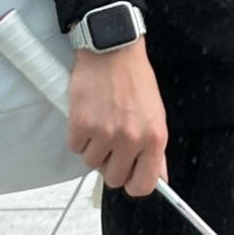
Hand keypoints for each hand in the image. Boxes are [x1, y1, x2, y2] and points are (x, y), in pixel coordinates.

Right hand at [68, 38, 167, 197]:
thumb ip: (155, 148)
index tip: (129, 176)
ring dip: (93, 148)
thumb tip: (159, 176)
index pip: (143, 185)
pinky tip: (87, 115)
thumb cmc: (134, 78)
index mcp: (154, 138)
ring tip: (100, 122)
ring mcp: (105, 133)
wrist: (112, 49)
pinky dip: (78, 135)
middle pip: (113, 178)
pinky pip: (75, 147)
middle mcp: (131, 139)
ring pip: (91, 163)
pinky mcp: (81, 124)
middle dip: (110, 164)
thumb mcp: (155, 113)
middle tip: (111, 143)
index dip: (133, 184)